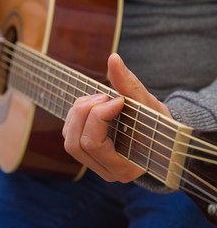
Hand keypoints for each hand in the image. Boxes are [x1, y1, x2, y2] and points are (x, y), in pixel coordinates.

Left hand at [62, 53, 170, 182]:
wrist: (160, 135)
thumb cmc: (158, 122)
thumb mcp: (148, 104)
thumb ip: (129, 84)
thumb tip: (113, 58)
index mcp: (125, 167)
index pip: (94, 144)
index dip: (98, 116)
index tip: (117, 99)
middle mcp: (106, 171)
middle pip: (75, 143)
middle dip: (84, 113)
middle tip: (103, 96)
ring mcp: (95, 164)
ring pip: (69, 140)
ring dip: (78, 113)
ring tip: (99, 99)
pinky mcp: (88, 153)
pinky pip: (69, 135)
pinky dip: (75, 116)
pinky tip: (93, 106)